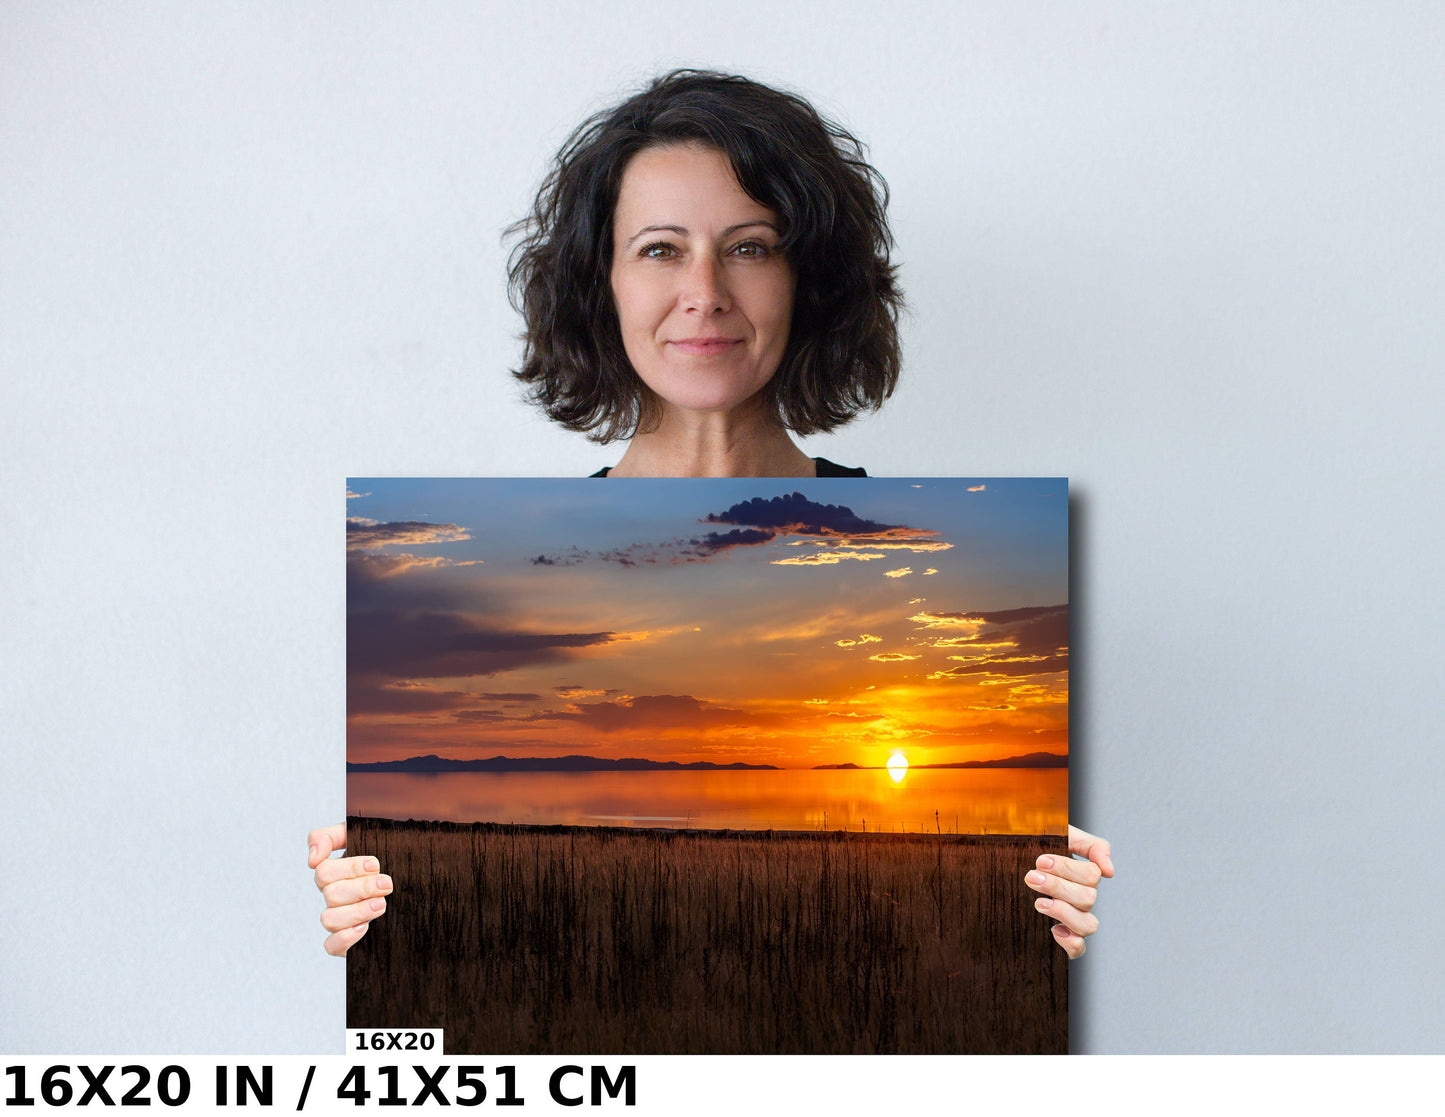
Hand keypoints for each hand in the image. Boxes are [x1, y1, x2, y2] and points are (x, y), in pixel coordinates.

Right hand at [308, 823, 391, 956]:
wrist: (419, 890)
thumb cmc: (389, 858)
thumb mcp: (365, 837)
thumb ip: (331, 837)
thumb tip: (312, 858)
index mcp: (335, 874)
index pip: (324, 871)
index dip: (350, 868)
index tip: (375, 864)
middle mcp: (335, 897)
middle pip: (330, 894)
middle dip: (361, 888)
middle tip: (387, 885)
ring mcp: (340, 920)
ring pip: (329, 919)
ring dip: (357, 911)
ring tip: (382, 904)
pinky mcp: (347, 942)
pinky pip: (331, 946)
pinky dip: (345, 938)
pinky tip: (365, 928)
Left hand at [1026, 825, 1112, 958]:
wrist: (1005, 864)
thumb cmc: (1034, 848)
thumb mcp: (1062, 837)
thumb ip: (1091, 845)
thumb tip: (1110, 872)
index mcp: (1083, 875)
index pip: (1092, 875)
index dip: (1067, 869)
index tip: (1040, 861)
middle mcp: (1082, 898)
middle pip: (1088, 898)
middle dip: (1057, 887)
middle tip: (1031, 877)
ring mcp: (1074, 919)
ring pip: (1088, 925)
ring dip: (1063, 912)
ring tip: (1038, 902)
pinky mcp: (1063, 937)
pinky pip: (1079, 949)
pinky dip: (1070, 942)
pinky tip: (1053, 929)